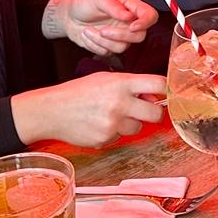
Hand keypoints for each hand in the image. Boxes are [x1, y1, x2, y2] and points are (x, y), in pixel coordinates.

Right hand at [10, 71, 166, 147]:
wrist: (52, 110)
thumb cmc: (78, 92)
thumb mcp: (105, 79)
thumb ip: (130, 85)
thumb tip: (153, 96)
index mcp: (121, 83)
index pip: (158, 84)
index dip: (165, 89)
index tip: (165, 93)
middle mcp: (120, 103)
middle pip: (156, 113)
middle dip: (154, 113)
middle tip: (145, 110)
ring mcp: (113, 123)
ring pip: (138, 127)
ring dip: (130, 123)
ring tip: (111, 115)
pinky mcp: (105, 139)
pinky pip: (120, 137)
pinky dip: (114, 132)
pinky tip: (99, 124)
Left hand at [47, 0, 156, 55]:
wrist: (69, 17)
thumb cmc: (84, 4)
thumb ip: (114, 7)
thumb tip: (129, 16)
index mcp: (130, 7)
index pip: (150, 15)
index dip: (145, 22)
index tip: (132, 26)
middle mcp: (128, 23)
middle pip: (139, 36)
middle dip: (120, 35)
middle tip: (103, 30)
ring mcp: (120, 36)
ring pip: (122, 47)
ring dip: (102, 41)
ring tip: (89, 30)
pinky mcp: (110, 46)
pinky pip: (108, 52)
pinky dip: (95, 45)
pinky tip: (88, 34)